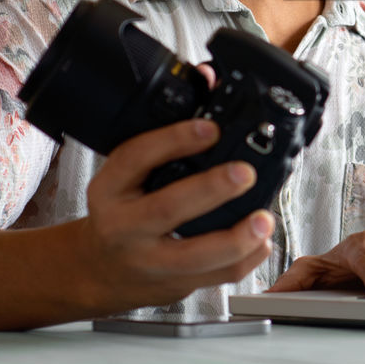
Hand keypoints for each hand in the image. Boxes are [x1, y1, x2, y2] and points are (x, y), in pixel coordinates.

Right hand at [78, 117, 274, 313]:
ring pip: (193, 256)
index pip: (135, 158)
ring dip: (236, 239)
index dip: (173, 140)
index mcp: (109, 189)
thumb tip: (208, 78)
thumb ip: (166, 129)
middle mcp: (125, 226)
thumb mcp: (127, 171)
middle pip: (166, 209)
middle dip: (210, 190)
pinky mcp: (175, 284)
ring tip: (264, 219)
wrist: (100, 269)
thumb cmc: (123, 209)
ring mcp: (150, 260)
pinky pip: (215, 278)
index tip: (210, 128)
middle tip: (244, 173)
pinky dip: (245, 260)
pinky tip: (262, 240)